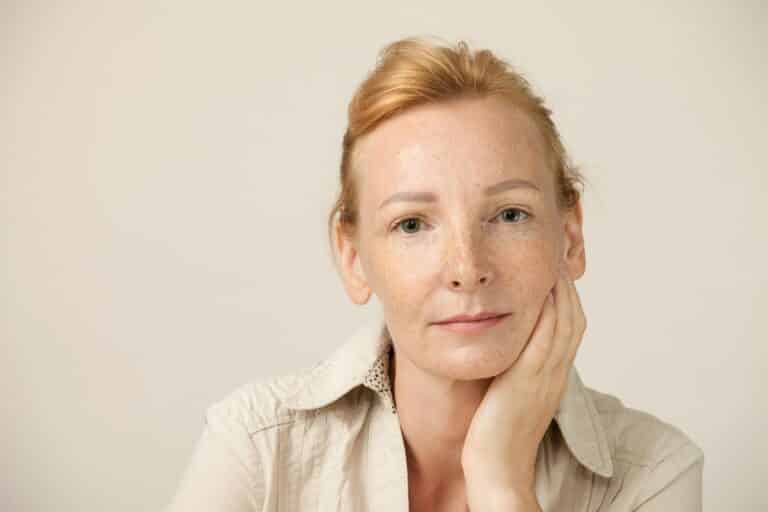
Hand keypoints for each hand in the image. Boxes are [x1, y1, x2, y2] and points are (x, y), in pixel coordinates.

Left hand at [461, 263, 586, 504]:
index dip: (566, 295)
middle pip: (573, 317)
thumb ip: (514, 370)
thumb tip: (506, 347)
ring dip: (561, 288)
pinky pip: (545, 338)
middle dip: (566, 283)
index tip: (555, 269)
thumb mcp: (511, 395)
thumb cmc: (495, 435)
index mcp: (553, 376)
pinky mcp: (527, 380)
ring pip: (564, 323)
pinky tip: (540, 287)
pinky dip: (548, 310)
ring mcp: (544, 376)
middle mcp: (555, 373)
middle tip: (558, 253)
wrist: (496, 470)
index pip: (569, 326)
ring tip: (552, 258)